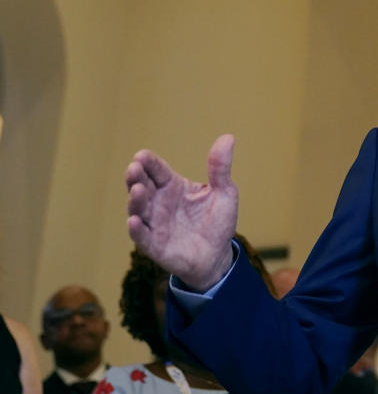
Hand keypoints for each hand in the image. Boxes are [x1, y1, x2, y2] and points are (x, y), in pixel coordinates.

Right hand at [125, 134, 238, 290]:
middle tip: (134, 168)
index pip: (157, 170)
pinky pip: (142, 237)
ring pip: (138, 209)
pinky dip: (136, 230)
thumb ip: (220, 168)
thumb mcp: (225, 192)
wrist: (218, 255)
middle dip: (136, 177)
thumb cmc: (218, 222)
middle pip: (142, 186)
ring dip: (135, 200)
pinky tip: (134, 221)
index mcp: (173, 186)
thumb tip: (228, 137)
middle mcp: (159, 203)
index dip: (149, 163)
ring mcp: (155, 224)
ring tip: (137, 190)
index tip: (142, 155)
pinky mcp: (155, 246)